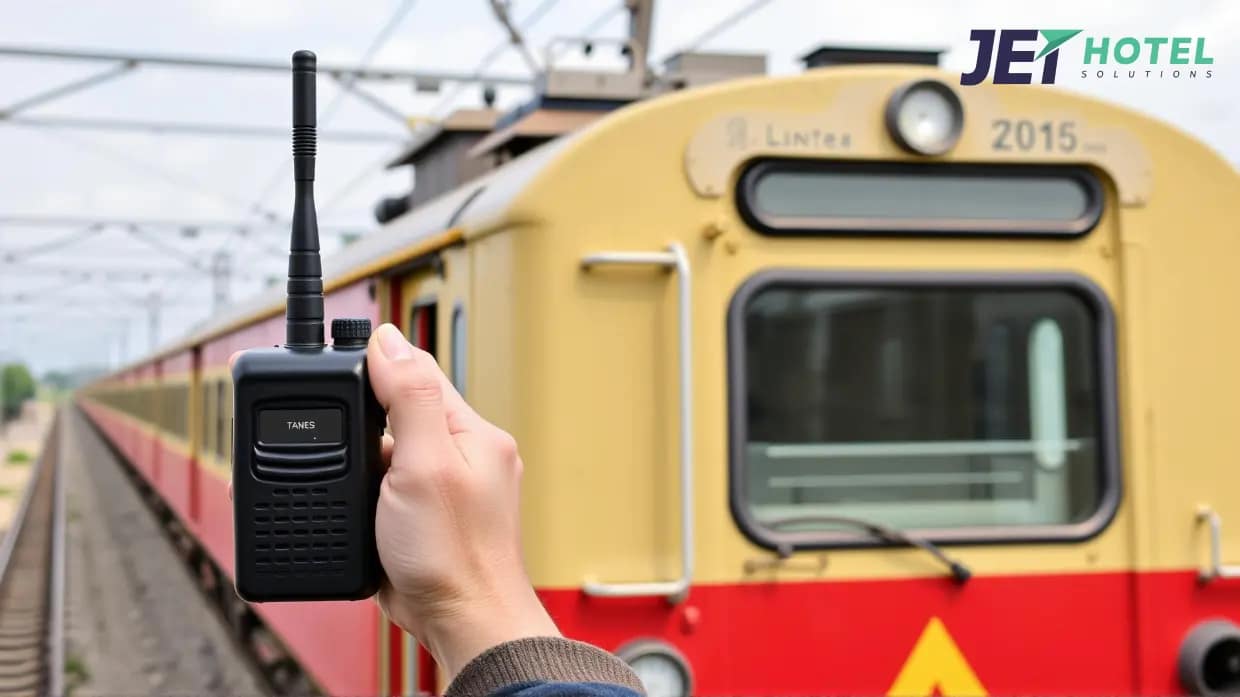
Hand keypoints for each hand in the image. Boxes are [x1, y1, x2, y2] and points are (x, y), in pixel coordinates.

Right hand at [367, 323, 559, 679]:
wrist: (461, 624)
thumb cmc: (455, 555)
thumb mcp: (425, 465)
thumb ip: (409, 400)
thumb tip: (389, 341)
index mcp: (473, 432)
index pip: (419, 372)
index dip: (374, 363)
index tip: (334, 360)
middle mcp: (463, 453)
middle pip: (400, 408)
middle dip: (364, 416)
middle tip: (338, 434)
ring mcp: (444, 486)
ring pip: (389, 449)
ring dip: (362, 457)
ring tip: (354, 479)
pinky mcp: (424, 516)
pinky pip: (387, 484)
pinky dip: (364, 487)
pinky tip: (355, 501)